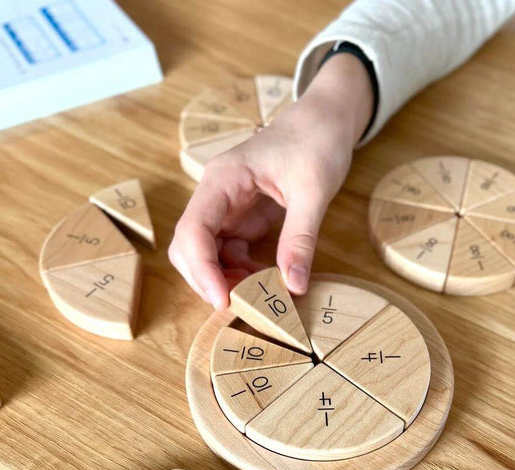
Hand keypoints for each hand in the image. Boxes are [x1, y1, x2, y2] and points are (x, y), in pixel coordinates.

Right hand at [170, 53, 373, 309]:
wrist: (325, 120)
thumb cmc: (316, 141)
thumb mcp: (313, 190)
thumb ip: (301, 238)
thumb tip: (293, 286)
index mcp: (222, 180)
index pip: (193, 231)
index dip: (202, 271)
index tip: (224, 300)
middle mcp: (215, 196)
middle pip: (189, 247)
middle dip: (208, 280)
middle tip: (244, 305)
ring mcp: (226, 209)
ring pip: (207, 255)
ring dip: (227, 279)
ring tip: (262, 295)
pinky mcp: (242, 219)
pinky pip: (231, 254)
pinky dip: (243, 272)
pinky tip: (267, 280)